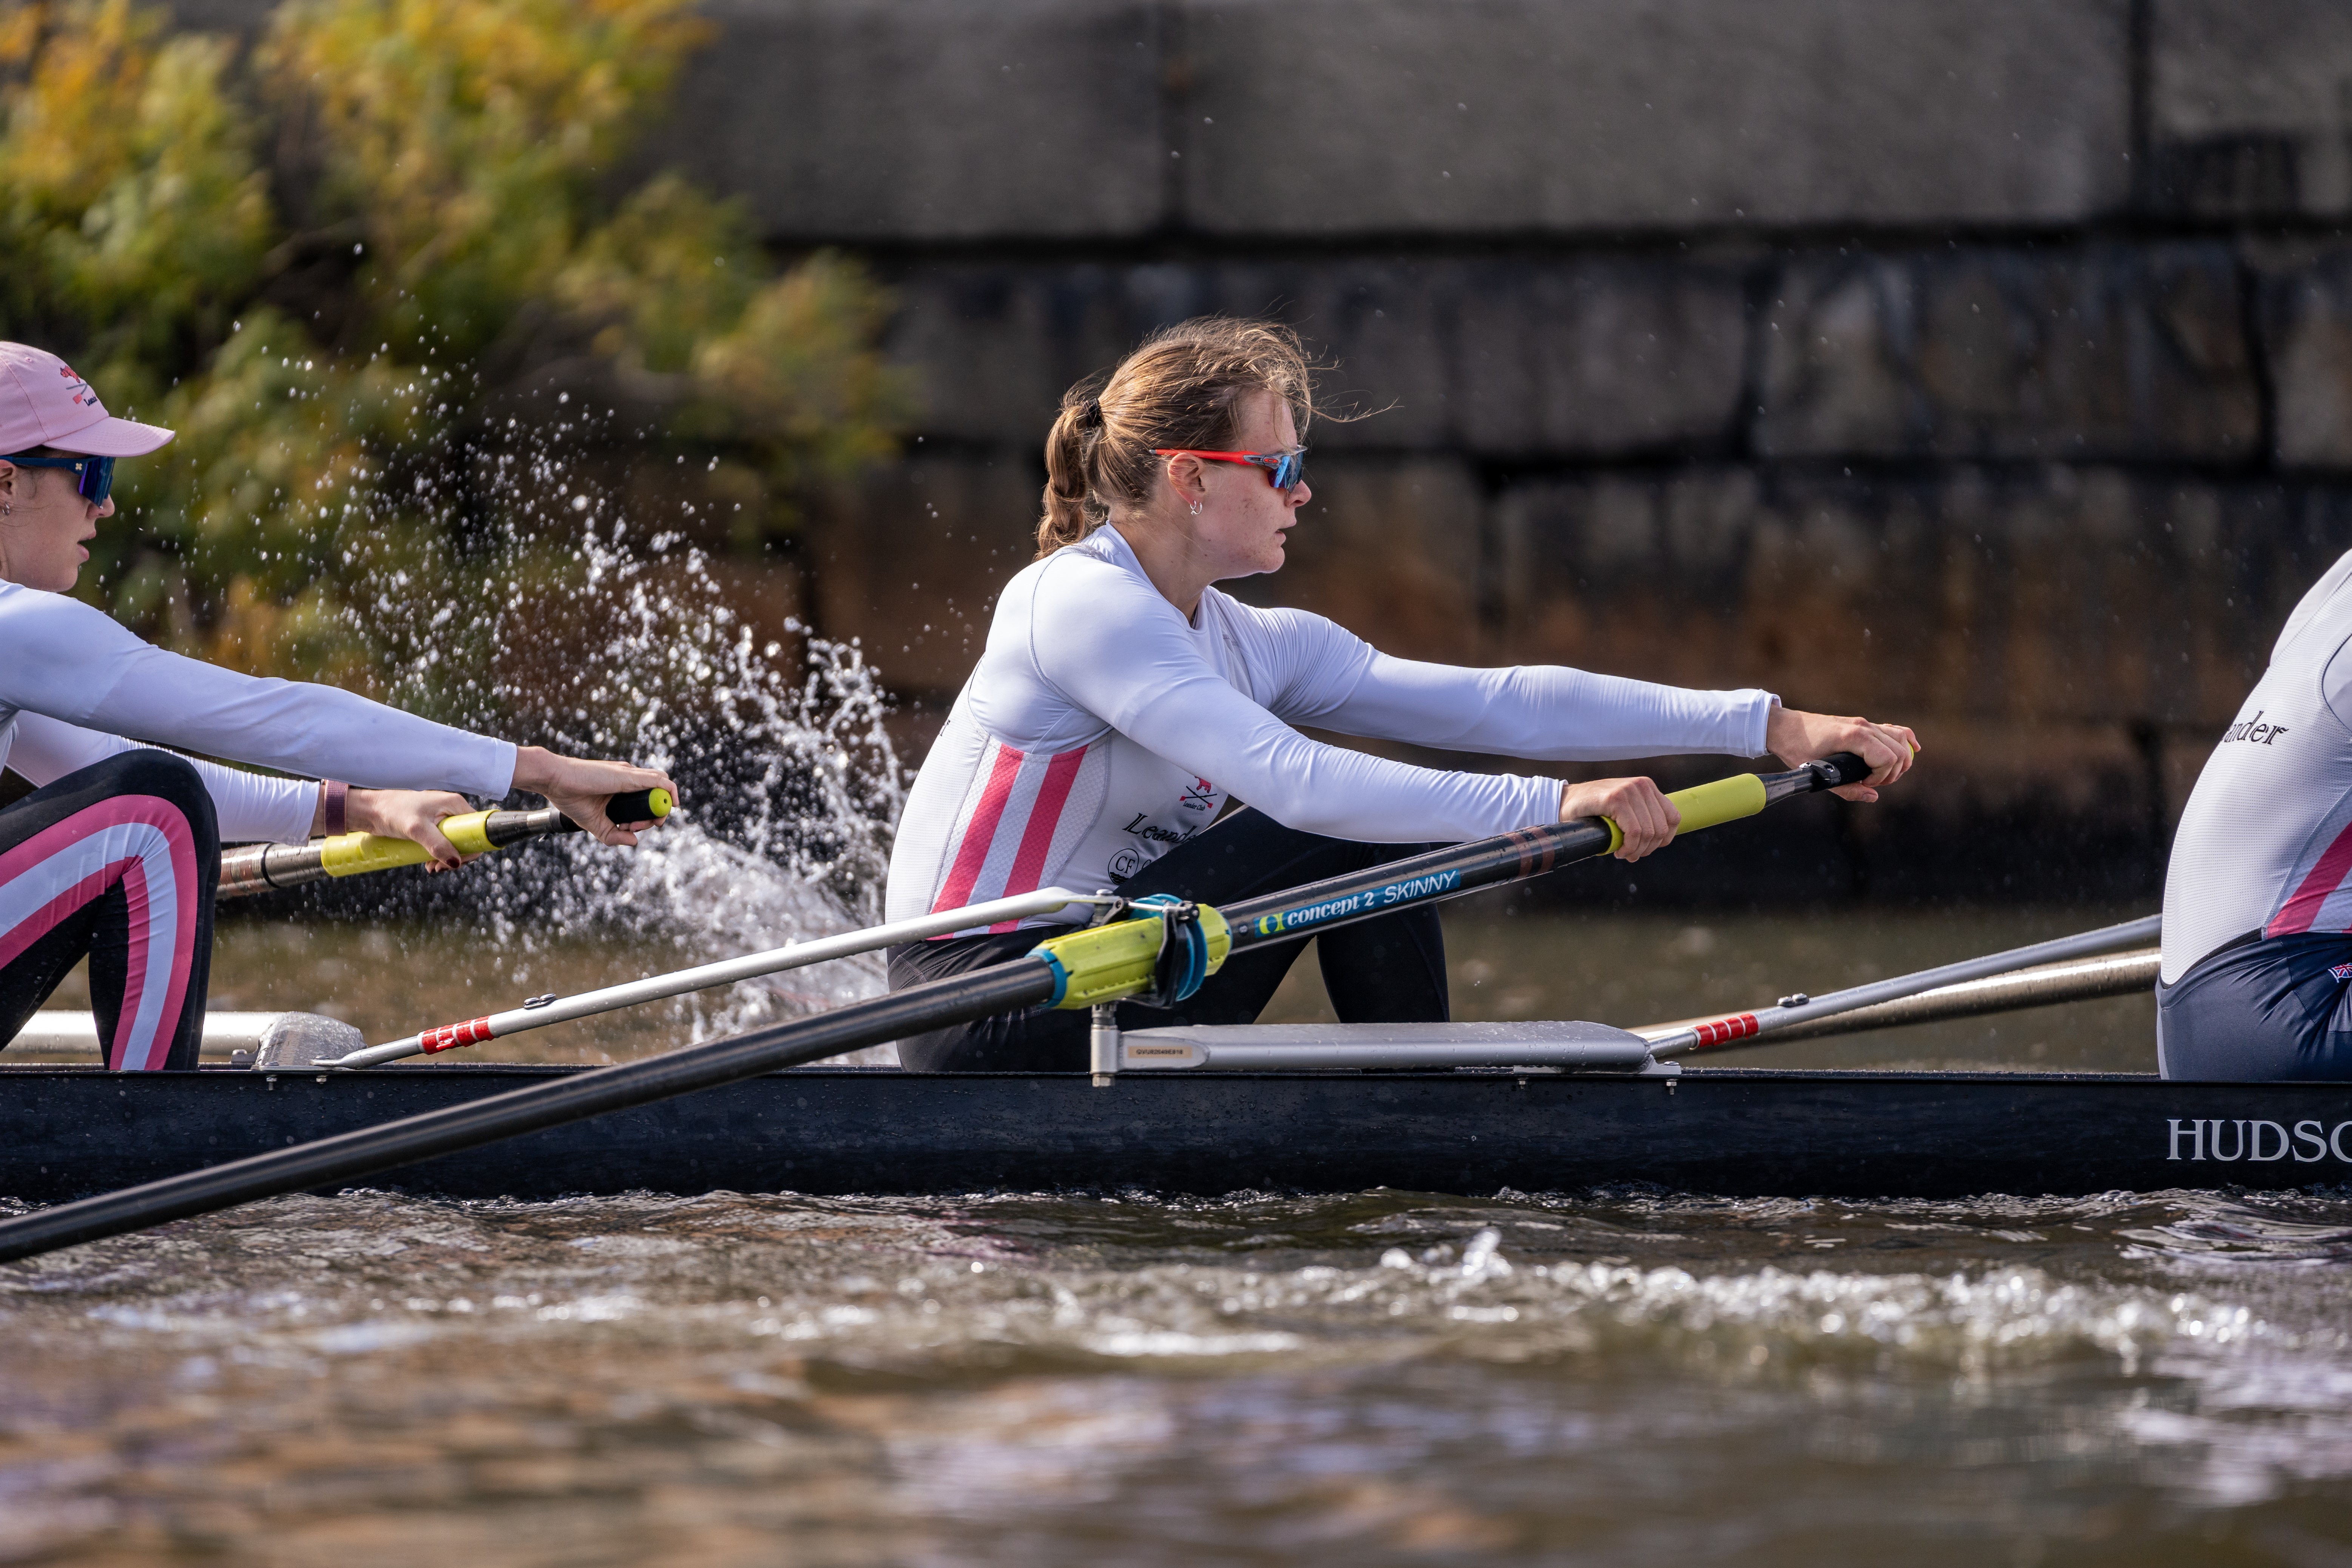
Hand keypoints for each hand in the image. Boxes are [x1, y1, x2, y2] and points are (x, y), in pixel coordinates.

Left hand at [318, 787, 478, 870]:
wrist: (368, 810)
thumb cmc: (392, 812)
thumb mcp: (416, 829)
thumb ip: (437, 845)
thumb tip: (456, 863)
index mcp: (454, 804)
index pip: (476, 828)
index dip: (472, 847)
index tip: (457, 862)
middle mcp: (450, 809)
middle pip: (466, 838)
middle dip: (456, 857)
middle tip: (440, 868)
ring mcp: (440, 817)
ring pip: (453, 842)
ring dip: (446, 859)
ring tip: (431, 867)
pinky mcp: (430, 825)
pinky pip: (441, 843)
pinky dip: (437, 855)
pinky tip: (427, 863)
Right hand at [510, 747, 678, 845]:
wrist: (555, 780)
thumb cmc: (570, 797)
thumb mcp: (595, 823)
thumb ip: (614, 834)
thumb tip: (634, 841)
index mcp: (622, 787)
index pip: (645, 802)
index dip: (644, 819)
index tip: (629, 828)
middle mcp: (629, 778)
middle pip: (656, 795)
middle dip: (653, 816)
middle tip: (633, 827)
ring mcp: (630, 775)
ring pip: (662, 787)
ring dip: (659, 808)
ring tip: (638, 823)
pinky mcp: (629, 776)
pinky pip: (660, 780)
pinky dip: (669, 792)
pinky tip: (667, 805)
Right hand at [1561, 776, 1679, 860]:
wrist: (1565, 802)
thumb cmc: (1594, 810)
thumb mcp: (1624, 809)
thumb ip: (1641, 816)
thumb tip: (1660, 839)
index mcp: (1647, 787)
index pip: (1673, 818)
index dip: (1664, 839)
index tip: (1648, 848)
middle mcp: (1642, 786)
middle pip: (1661, 829)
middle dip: (1647, 849)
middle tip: (1631, 855)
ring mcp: (1629, 790)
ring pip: (1648, 833)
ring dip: (1636, 850)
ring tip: (1623, 853)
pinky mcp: (1616, 799)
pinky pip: (1634, 831)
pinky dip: (1628, 847)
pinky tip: (1618, 850)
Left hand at [1763, 706, 1918, 802]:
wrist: (1784, 727)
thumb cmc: (1797, 748)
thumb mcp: (1817, 773)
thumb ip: (1847, 788)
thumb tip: (1872, 796)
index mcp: (1854, 736)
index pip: (1888, 758)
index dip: (1881, 777)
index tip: (1866, 784)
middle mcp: (1864, 726)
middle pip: (1900, 750)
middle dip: (1893, 772)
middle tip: (1874, 782)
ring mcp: (1865, 723)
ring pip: (1901, 738)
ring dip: (1901, 759)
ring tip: (1885, 774)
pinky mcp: (1863, 724)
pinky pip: (1893, 729)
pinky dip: (1905, 740)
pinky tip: (1913, 749)